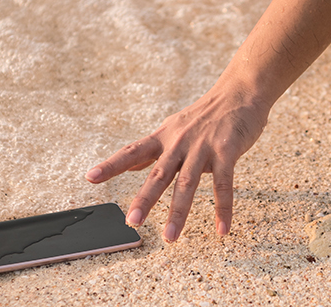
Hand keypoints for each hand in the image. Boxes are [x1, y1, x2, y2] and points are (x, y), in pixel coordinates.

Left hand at [84, 85, 269, 241]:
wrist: (239, 94)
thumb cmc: (205, 115)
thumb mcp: (172, 129)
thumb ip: (151, 150)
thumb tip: (128, 166)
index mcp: (164, 137)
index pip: (132, 151)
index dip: (111, 164)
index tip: (90, 177)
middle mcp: (180, 142)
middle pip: (159, 174)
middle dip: (145, 198)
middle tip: (132, 221)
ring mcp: (203, 147)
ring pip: (188, 184)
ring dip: (179, 212)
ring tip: (171, 236)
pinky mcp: (227, 151)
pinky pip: (224, 184)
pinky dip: (223, 209)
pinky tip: (222, 229)